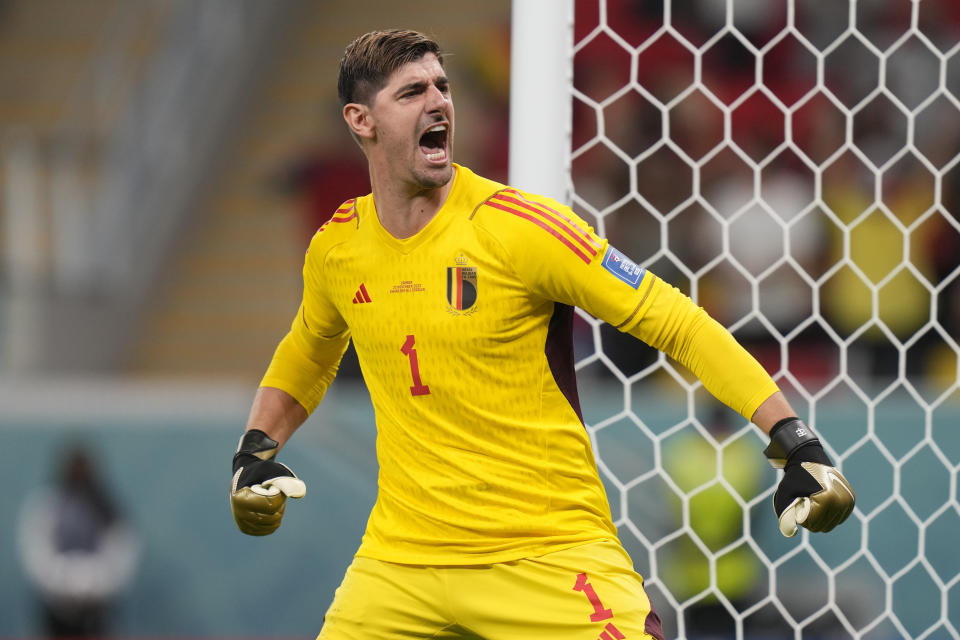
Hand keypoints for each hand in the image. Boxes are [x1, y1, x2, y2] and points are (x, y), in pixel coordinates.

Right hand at [230, 429, 305, 535]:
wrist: (247, 477)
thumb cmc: (262, 473)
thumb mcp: (274, 472)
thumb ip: (287, 482)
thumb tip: (300, 493)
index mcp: (241, 498)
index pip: (272, 505)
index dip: (280, 495)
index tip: (272, 487)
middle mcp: (238, 513)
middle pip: (274, 516)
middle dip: (279, 503)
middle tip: (272, 493)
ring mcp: (241, 522)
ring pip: (273, 524)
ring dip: (277, 511)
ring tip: (269, 500)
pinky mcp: (246, 528)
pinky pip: (269, 529)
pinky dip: (274, 519)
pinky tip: (267, 509)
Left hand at [765, 418, 854, 536]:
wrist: (808, 458)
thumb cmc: (794, 477)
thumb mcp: (785, 495)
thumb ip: (785, 516)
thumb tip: (791, 533)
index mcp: (827, 499)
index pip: (812, 524)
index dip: (800, 516)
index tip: (798, 501)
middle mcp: (842, 501)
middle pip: (822, 527)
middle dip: (810, 518)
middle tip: (805, 502)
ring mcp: (849, 500)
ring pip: (831, 525)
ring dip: (819, 518)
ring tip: (813, 502)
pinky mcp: (851, 500)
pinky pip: (838, 519)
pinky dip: (828, 514)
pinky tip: (822, 502)